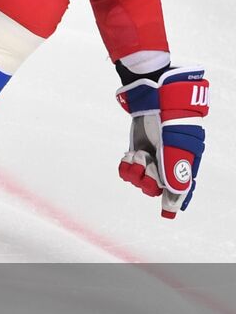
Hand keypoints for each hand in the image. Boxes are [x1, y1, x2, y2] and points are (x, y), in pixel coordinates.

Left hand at [116, 64, 208, 217]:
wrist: (154, 100)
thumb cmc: (171, 121)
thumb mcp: (175, 145)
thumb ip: (175, 168)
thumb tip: (176, 194)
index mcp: (186, 163)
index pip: (182, 188)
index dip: (175, 201)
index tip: (168, 213)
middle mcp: (169, 163)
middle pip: (157, 187)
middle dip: (149, 181)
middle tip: (147, 166)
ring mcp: (152, 158)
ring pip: (141, 180)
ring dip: (136, 172)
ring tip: (138, 157)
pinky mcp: (137, 151)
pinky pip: (129, 170)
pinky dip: (126, 167)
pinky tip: (128, 157)